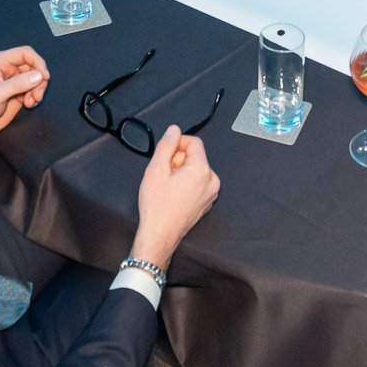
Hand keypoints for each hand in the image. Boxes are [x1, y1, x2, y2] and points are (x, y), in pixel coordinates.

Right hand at [128, 126, 220, 272]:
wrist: (159, 235)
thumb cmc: (157, 207)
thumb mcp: (156, 170)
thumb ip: (166, 145)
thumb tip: (174, 131)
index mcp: (201, 170)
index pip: (194, 142)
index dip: (177, 144)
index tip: (167, 153)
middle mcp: (211, 181)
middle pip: (195, 156)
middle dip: (178, 160)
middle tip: (164, 173)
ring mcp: (210, 193)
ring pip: (196, 169)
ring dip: (181, 172)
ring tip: (168, 185)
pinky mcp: (207, 201)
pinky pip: (198, 182)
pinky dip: (186, 183)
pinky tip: (173, 194)